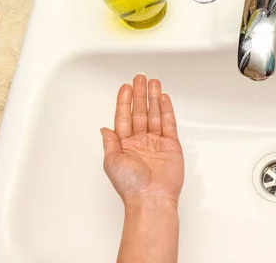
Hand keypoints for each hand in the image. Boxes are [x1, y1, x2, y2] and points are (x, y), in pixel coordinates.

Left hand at [100, 74, 183, 205]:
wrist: (151, 197)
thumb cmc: (130, 185)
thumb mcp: (111, 162)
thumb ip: (110, 142)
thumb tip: (104, 128)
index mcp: (124, 144)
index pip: (124, 116)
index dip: (124, 101)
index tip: (126, 87)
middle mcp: (140, 141)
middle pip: (140, 111)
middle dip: (139, 94)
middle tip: (140, 78)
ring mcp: (156, 142)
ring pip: (154, 114)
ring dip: (153, 98)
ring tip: (153, 83)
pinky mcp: (171, 145)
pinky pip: (168, 123)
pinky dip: (166, 110)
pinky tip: (163, 99)